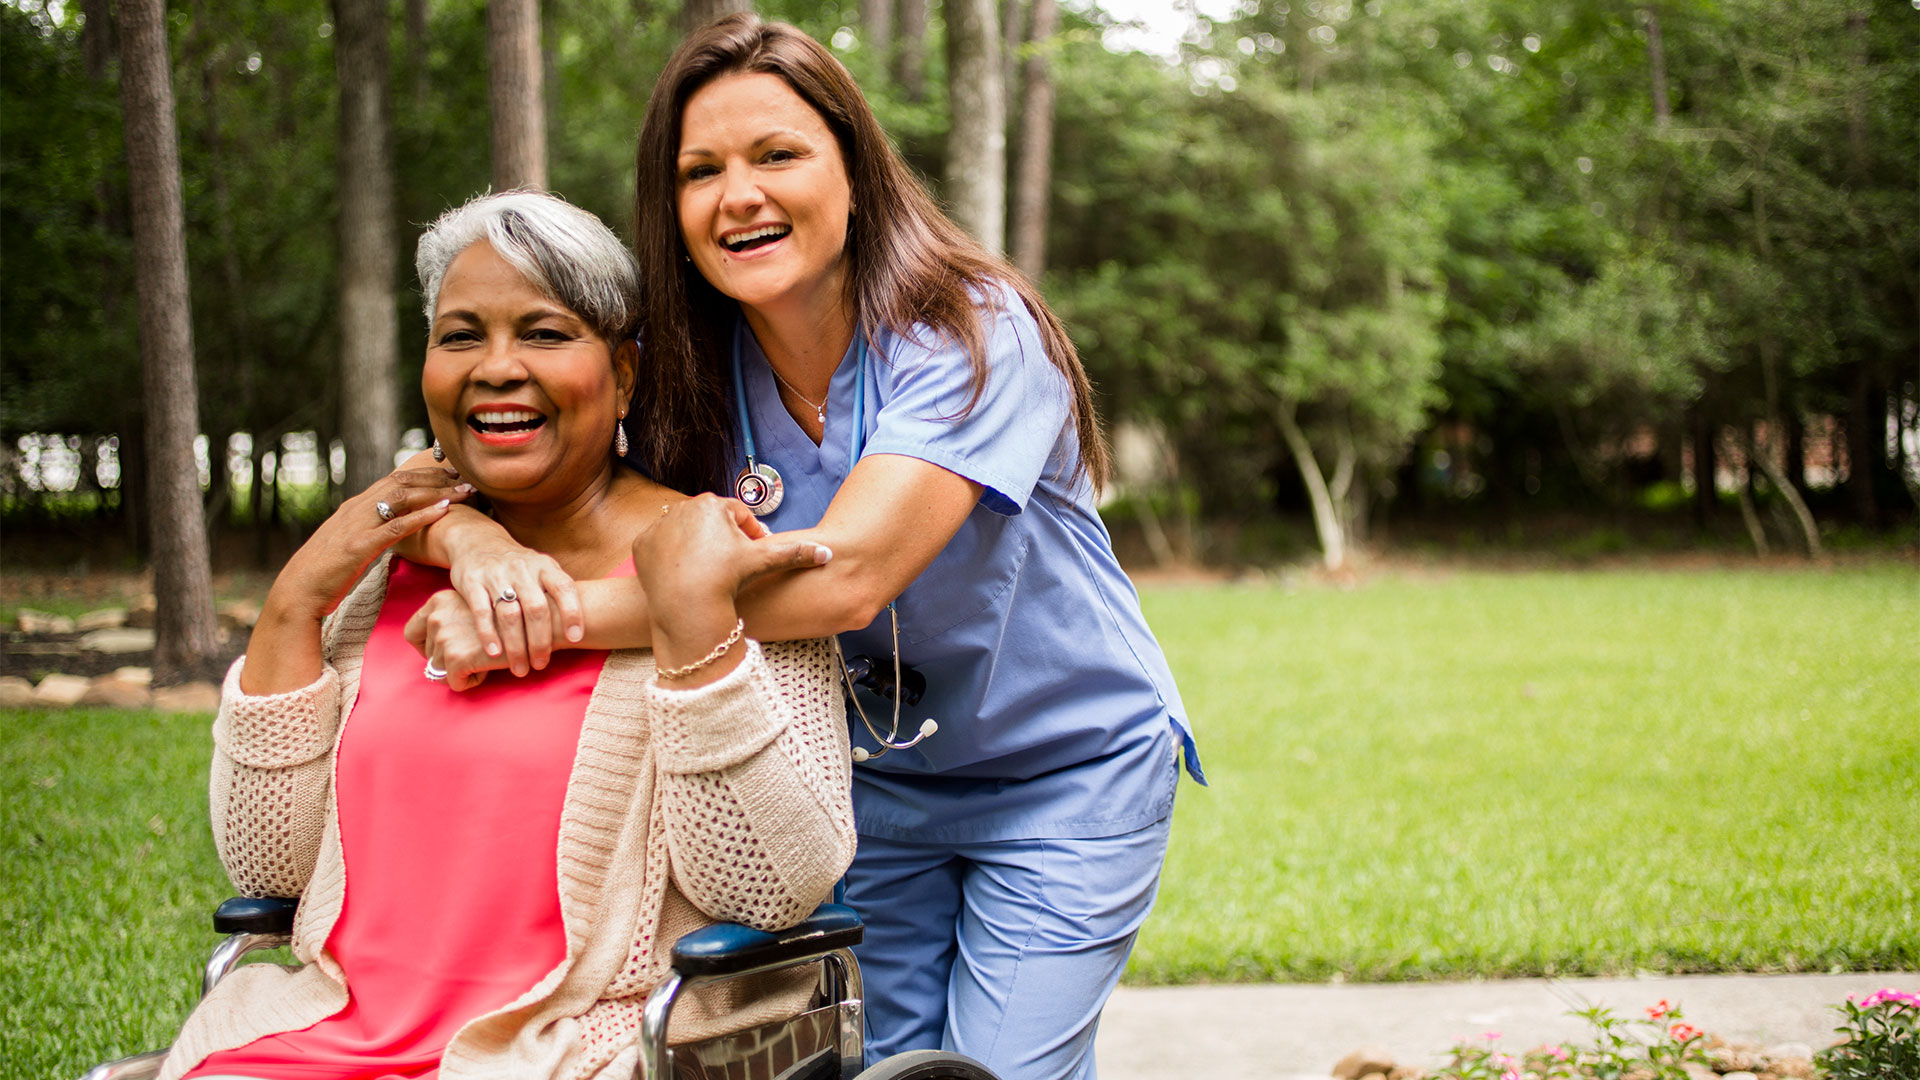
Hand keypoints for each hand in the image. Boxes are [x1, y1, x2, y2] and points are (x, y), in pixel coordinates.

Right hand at [265, 466, 473, 625]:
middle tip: (464, 477)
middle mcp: (356, 509)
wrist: (298, 590)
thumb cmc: (326, 572)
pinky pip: (396, 526)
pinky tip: (444, 511)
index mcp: (355, 507)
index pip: (394, 480)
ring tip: (463, 492)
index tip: (449, 475)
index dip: (424, 474)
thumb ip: (370, 531)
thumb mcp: (350, 543)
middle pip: (402, 481)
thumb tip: (393, 529)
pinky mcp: (359, 546)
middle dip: (435, 477)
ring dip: (437, 493)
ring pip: (402, 497)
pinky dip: (422, 516)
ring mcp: (357, 525)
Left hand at [403, 589, 507, 691]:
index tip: (448, 652)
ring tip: (486, 658)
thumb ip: (455, 618)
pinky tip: (489, 668)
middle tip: (479, 655)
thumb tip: (440, 644)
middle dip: (451, 662)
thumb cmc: (514, 615)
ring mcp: (445, 636)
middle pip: (428, 656)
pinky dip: (472, 681)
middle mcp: (436, 616)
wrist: (541, 618)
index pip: (412, 633)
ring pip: (440, 671)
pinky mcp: (457, 656)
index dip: (426, 648)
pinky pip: (454, 682)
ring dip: (463, 671)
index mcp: (438, 600)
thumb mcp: (475, 607)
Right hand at [442, 532, 584, 676]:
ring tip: (520, 668)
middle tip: (541, 664)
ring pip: (509, 614)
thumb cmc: (520, 568)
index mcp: (545, 566)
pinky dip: (488, 635)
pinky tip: (495, 654)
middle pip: (536, 608)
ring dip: (516, 645)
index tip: (575, 639)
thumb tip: (586, 626)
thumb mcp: (543, 570)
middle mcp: (522, 569)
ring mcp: (496, 574)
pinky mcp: (472, 582)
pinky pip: (482, 612)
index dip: (572, 613)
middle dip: (540, 641)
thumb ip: (559, 593)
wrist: (479, 543)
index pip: (564, 588)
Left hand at [632, 495, 831, 631]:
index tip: (754, 553)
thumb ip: (795, 552)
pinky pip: (661, 547)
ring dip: (697, 547)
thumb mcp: (763, 562)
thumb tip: (827, 553)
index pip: (738, 515)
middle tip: (731, 566)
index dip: (750, 534)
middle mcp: (683, 507)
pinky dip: (671, 558)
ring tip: (709, 572)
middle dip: (723, 539)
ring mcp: (660, 525)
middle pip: (711, 522)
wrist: (686, 605)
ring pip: (686, 533)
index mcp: (714, 504)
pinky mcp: (642, 545)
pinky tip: (684, 576)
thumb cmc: (726, 579)